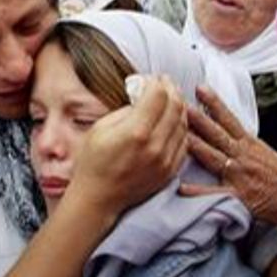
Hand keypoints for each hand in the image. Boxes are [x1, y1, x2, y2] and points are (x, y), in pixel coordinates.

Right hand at [66, 76, 188, 220]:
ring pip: (183, 123)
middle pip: (175, 106)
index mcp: (136, 132)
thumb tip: (143, 95)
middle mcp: (155, 145)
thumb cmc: (93, 162)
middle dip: (171, 89)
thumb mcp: (101, 128)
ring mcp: (165, 160)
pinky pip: (184, 142)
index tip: (153, 77)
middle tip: (164, 83)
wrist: (98, 199)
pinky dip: (180, 127)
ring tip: (168, 99)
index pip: (159, 95)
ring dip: (178, 106)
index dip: (158, 81)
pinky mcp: (170, 171)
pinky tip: (171, 121)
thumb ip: (126, 109)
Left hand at [185, 85, 276, 265]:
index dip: (214, 103)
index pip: (229, 118)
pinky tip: (181, 187)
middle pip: (217, 134)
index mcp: (249, 144)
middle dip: (198, 119)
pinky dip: (198, 191)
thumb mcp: (262, 152)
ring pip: (213, 157)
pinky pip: (215, 193)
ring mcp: (240, 175)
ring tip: (177, 134)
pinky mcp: (239, 197)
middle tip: (180, 105)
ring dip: (195, 145)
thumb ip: (241, 142)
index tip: (200, 88)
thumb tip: (222, 129)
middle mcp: (243, 156)